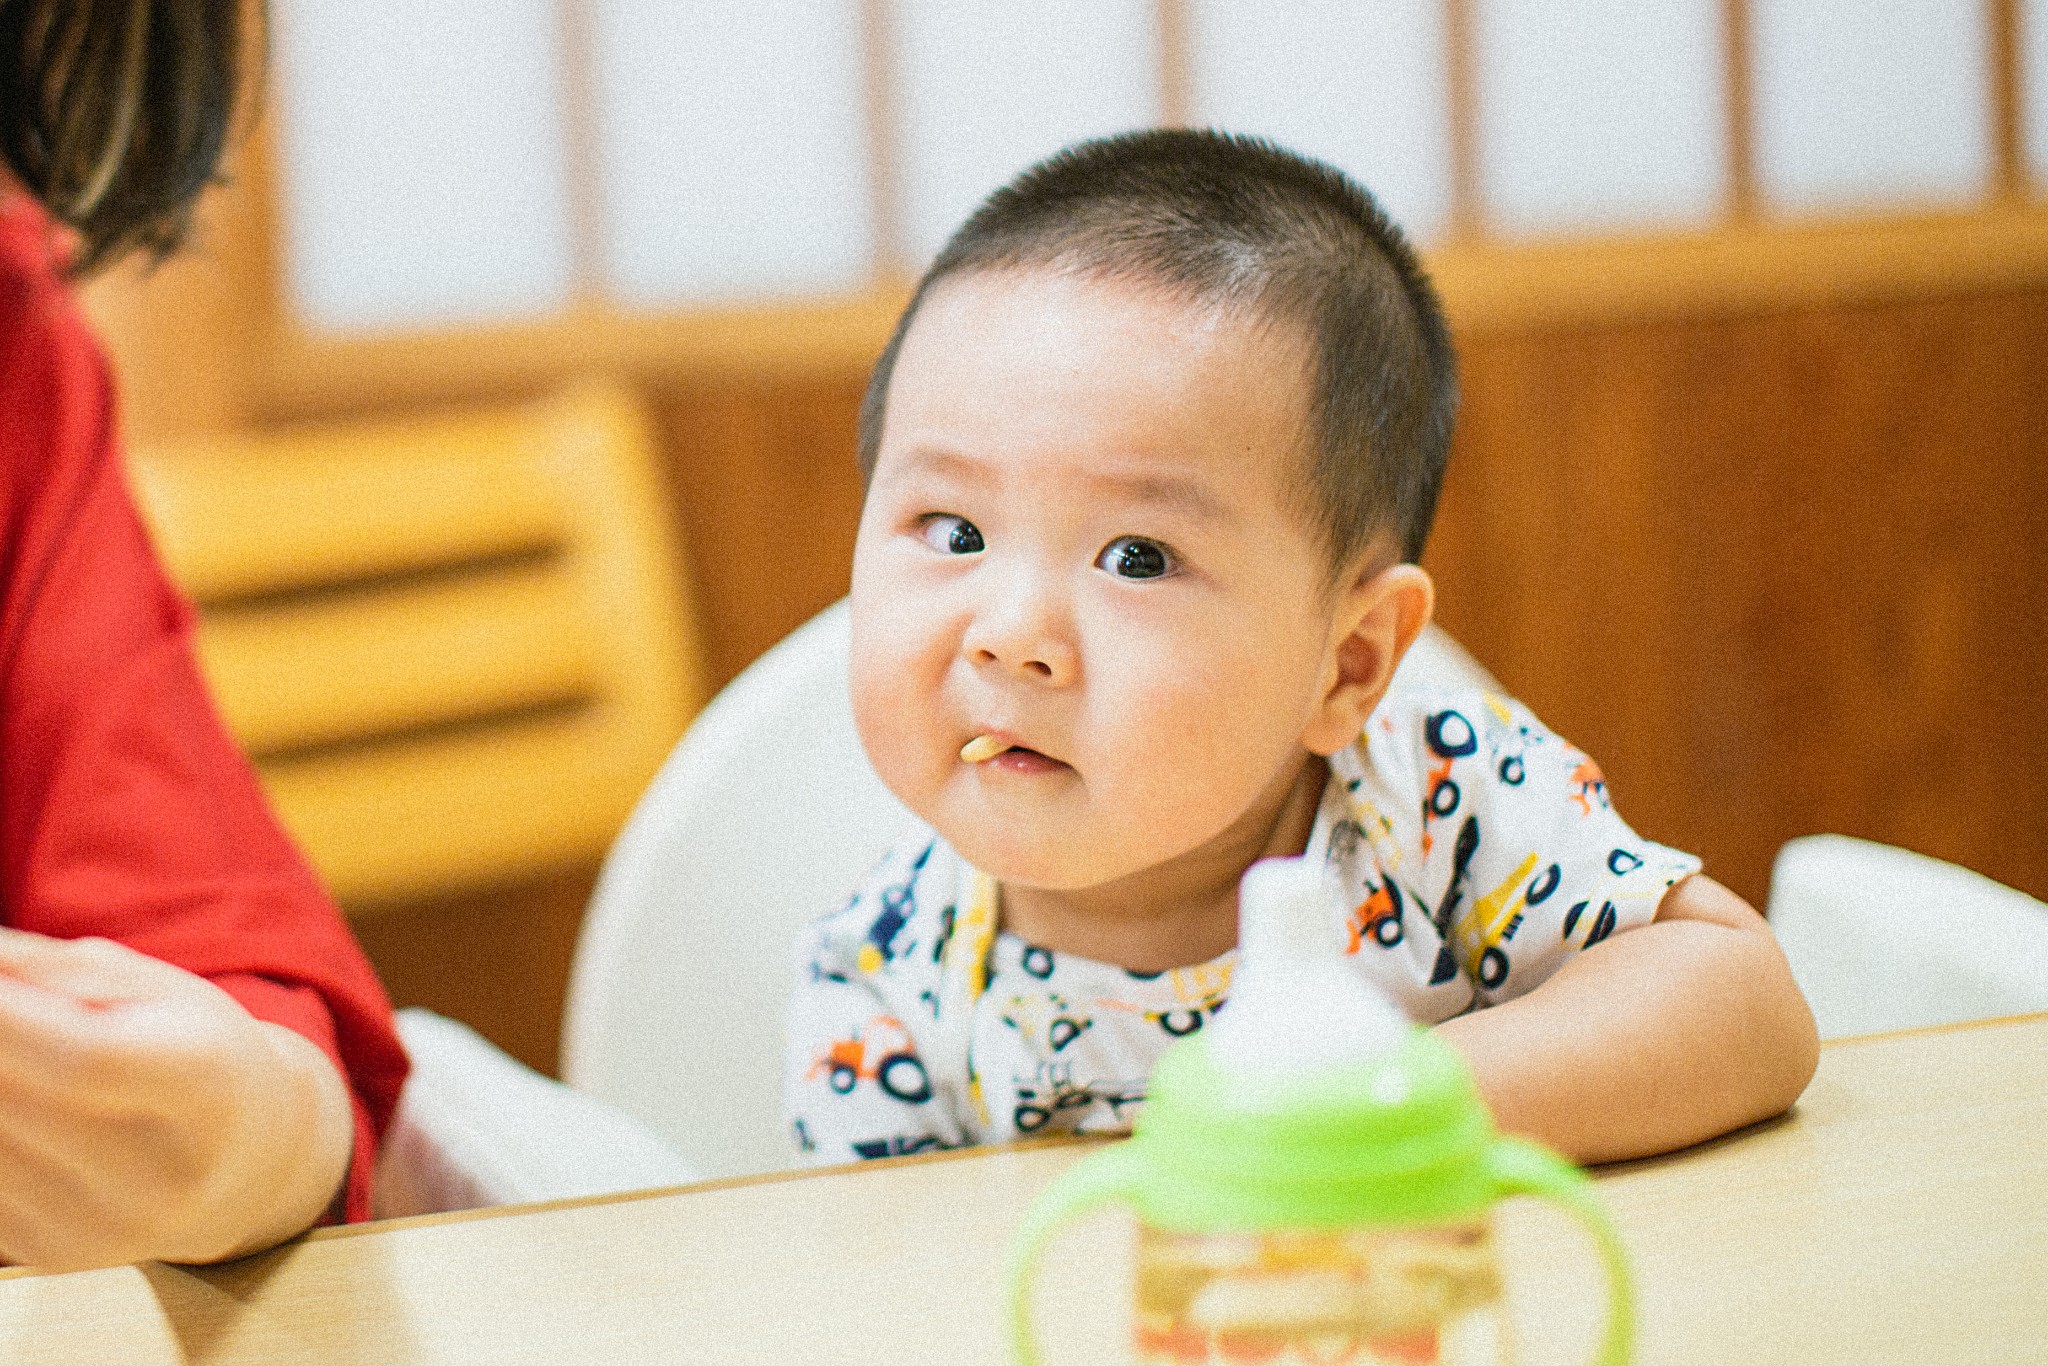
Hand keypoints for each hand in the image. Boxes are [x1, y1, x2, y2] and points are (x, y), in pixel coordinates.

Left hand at [0, 928, 353, 1269]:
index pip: (84, 1058)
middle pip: (16, 1100)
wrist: (252, 1161)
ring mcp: (106, 1226)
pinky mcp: (58, 1254)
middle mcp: (161, 1174)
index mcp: (206, 1086)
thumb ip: (58, 972)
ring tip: (19, 1061)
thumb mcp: (161, 992)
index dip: (7, 1018)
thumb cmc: (199, 1051)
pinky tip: (23, 1110)